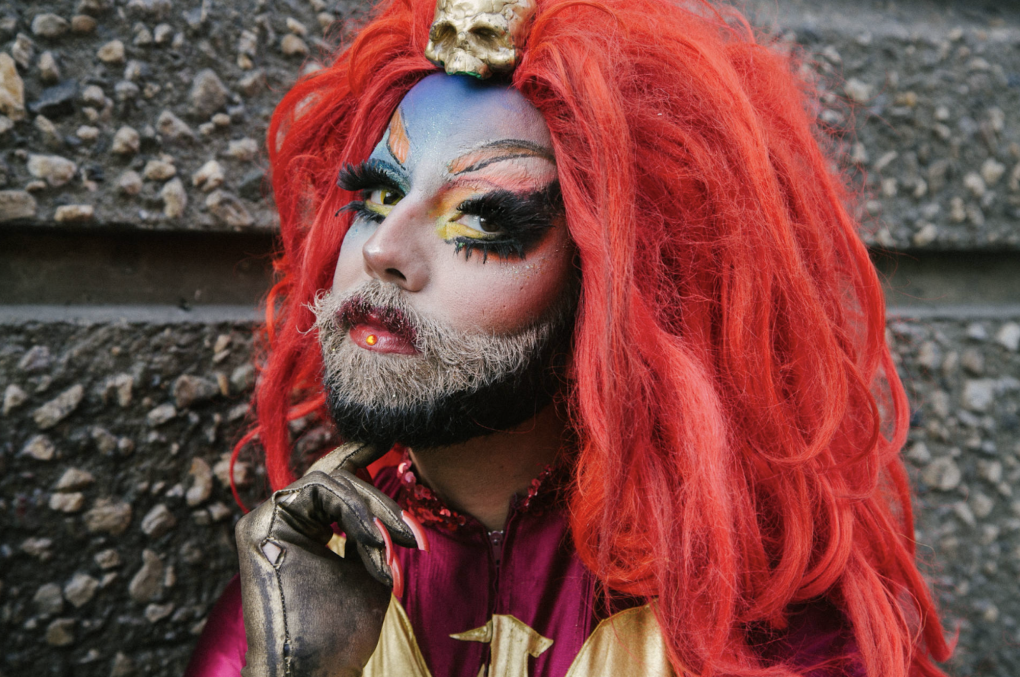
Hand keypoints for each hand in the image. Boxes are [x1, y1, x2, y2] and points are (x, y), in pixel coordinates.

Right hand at [235, 443, 426, 676]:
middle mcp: (283, 519)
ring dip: (371, 508)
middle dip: (381, 500)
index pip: (332, 478)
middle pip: (338, 478)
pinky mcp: (260, 525)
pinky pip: (317, 489)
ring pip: (331, 479)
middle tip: (411, 532)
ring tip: (394, 542)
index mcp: (304, 527)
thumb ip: (370, 534)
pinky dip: (352, 511)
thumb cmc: (339, 633)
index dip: (359, 453)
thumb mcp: (368, 572)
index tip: (390, 439)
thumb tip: (386, 505)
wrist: (313, 671)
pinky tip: (370, 539)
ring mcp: (268, 520)